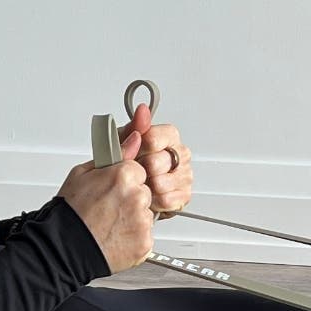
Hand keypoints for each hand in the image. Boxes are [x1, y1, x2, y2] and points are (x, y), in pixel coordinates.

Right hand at [56, 119, 155, 273]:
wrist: (63, 248)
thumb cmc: (70, 213)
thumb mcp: (83, 173)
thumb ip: (115, 153)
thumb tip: (134, 137)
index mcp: (124, 175)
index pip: (138, 170)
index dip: (123, 180)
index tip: (111, 190)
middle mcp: (137, 196)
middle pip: (144, 191)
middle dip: (131, 198)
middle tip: (108, 209)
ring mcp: (142, 221)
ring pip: (146, 213)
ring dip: (133, 218)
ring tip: (110, 224)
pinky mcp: (145, 242)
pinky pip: (146, 235)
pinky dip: (134, 237)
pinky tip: (115, 236)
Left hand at [127, 102, 191, 219]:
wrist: (131, 189)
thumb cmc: (130, 162)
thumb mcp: (125, 141)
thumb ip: (135, 126)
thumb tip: (142, 110)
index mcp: (169, 136)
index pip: (156, 138)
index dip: (140, 147)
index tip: (134, 152)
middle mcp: (181, 153)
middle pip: (157, 162)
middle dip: (141, 169)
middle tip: (136, 170)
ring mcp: (185, 175)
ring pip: (161, 182)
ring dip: (146, 186)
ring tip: (142, 183)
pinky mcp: (184, 195)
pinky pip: (166, 199)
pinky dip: (153, 200)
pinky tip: (149, 195)